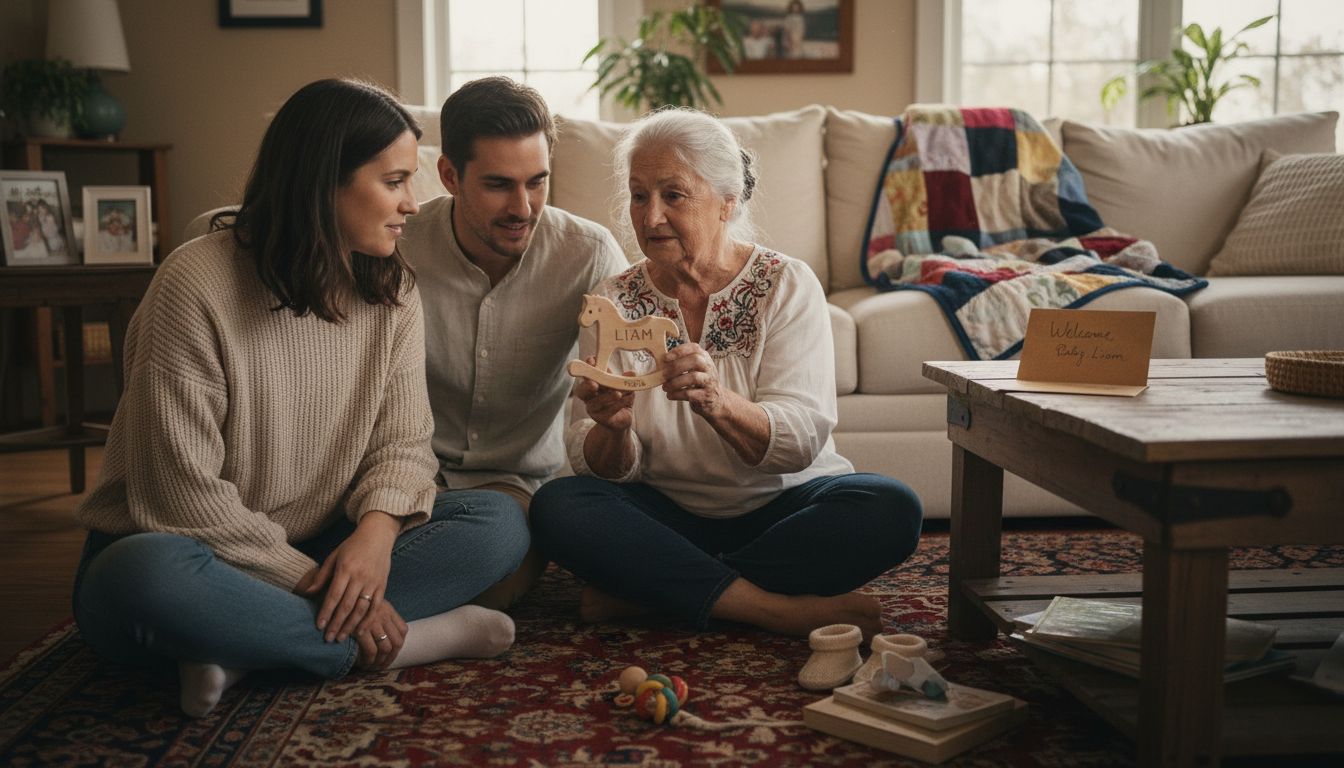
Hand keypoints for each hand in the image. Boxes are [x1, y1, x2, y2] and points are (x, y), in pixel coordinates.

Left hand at [296, 510, 399, 641]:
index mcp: (346, 569)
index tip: (319, 626)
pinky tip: (360, 630)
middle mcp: (360, 577)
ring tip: (341, 638)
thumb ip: (322, 575)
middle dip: (336, 624)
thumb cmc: (352, 546)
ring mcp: (373, 582)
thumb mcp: (334, 556)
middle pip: (346, 606)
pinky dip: (368, 620)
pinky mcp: (382, 585)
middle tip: (328, 638)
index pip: (334, 595)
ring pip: (361, 609)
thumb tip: (308, 593)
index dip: (326, 612)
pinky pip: (376, 606)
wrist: (378, 535)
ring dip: (351, 626)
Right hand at [354, 599, 407, 669]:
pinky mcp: (361, 630)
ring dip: (380, 661)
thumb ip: (379, 617)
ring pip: (385, 648)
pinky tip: (363, 663)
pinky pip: (371, 650)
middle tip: (382, 666)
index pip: (403, 630)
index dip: (399, 645)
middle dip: (391, 658)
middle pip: (397, 642)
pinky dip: (369, 660)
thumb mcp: (368, 605)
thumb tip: (386, 638)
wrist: (334, 599)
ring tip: (372, 667)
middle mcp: (383, 615)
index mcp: (387, 609)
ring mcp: (373, 622)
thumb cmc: (349, 605)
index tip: (391, 654)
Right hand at [575, 356, 635, 430]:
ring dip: (606, 397)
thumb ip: (624, 380)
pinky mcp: (600, 418)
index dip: (587, 366)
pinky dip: (617, 405)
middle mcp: (589, 396)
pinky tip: (626, 400)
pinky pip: (607, 411)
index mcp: (592, 384)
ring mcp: (593, 408)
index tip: (592, 360)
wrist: (622, 419)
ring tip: (618, 394)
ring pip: (595, 403)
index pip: (586, 374)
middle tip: (594, 384)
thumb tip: (632, 373)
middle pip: (581, 390)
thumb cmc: (619, 399)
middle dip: (586, 385)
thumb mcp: (623, 386)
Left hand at [662, 343, 722, 417]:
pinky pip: (690, 394)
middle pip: (695, 361)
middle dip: (676, 366)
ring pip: (693, 377)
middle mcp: (709, 367)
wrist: (716, 400)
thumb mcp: (695, 368)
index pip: (694, 348)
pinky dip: (677, 394)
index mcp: (704, 357)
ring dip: (675, 382)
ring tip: (665, 387)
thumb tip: (661, 362)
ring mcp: (709, 382)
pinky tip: (670, 395)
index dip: (679, 351)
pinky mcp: (706, 396)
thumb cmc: (700, 381)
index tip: (665, 358)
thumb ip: (682, 362)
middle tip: (664, 374)